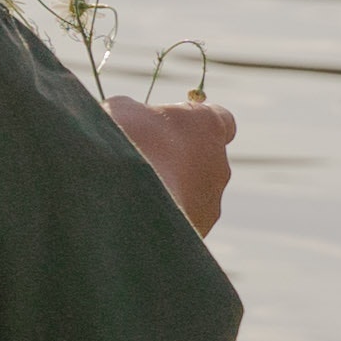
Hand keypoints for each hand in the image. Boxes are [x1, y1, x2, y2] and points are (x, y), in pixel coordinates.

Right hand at [106, 93, 234, 233]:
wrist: (120, 193)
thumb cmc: (123, 140)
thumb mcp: (123, 109)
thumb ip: (140, 113)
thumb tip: (136, 119)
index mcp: (208, 125)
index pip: (220, 119)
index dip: (195, 124)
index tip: (172, 126)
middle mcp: (219, 163)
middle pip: (203, 159)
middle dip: (177, 162)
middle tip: (139, 163)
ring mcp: (211, 201)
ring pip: (191, 194)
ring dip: (168, 192)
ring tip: (129, 194)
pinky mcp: (198, 230)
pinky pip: (181, 222)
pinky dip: (161, 219)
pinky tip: (133, 215)